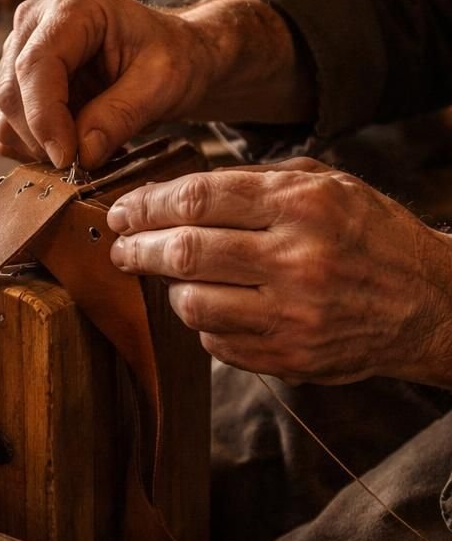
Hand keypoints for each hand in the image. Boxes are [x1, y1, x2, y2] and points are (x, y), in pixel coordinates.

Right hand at [0, 0, 214, 169]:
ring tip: (86, 150)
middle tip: (82, 165)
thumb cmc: (174, 57)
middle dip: (42, 138)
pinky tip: (73, 143)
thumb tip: (83, 154)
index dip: (45, 117)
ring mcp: (21, 49)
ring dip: (38, 146)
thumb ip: (121, 116)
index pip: (37, 64)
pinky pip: (8, 126)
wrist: (174, 55)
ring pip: (5, 113)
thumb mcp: (163, 84)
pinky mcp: (18, 80)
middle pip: (13, 91)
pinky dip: (34, 146)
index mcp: (75, 6)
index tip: (66, 158)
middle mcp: (37, 20)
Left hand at [106, 159, 451, 385]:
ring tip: (172, 278)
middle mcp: (297, 259)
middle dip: (137, 249)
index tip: (122, 212)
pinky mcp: (291, 358)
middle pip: (185, 251)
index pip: (199, 198)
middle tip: (120, 248)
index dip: (147, 205)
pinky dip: (204, 324)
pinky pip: (217, 343)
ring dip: (170, 290)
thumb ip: (256, 181)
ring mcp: (293, 315)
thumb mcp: (328, 185)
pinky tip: (214, 307)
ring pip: (193, 304)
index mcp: (303, 205)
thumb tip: (176, 188)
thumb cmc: (372, 237)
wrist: (431, 304)